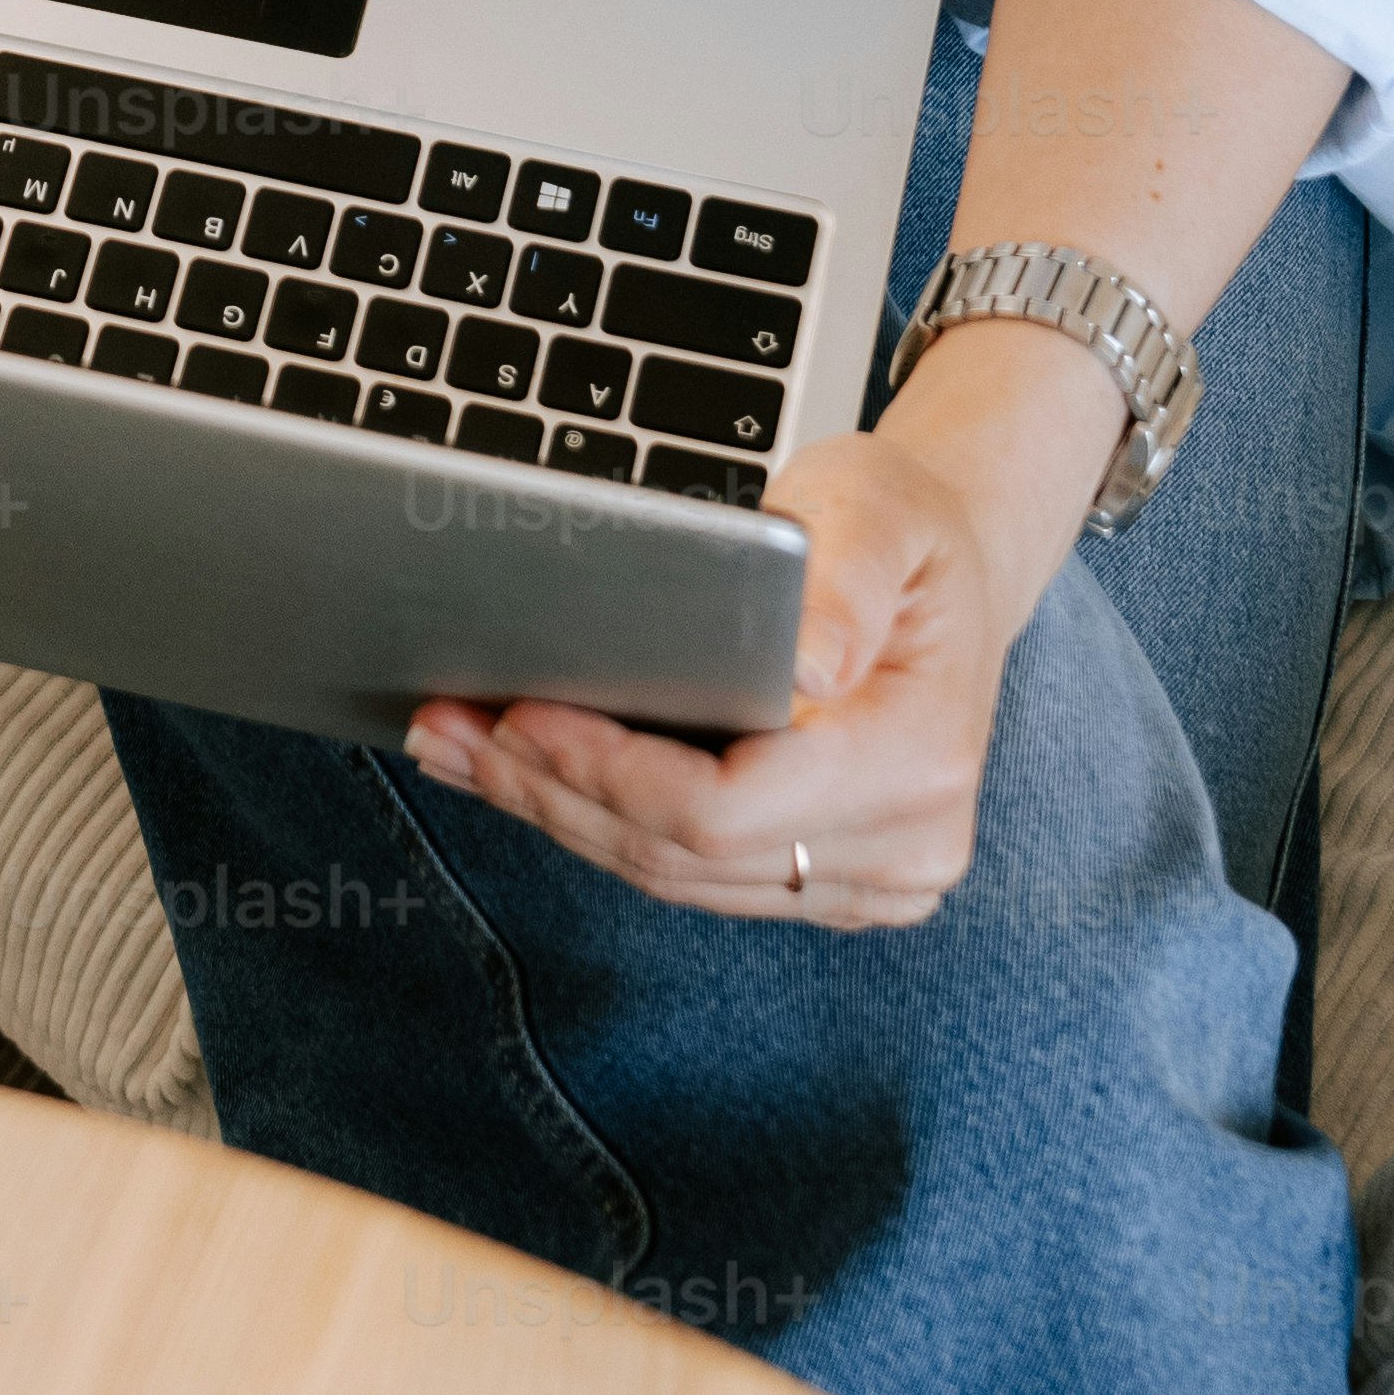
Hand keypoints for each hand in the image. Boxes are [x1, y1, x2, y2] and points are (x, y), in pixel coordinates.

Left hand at [404, 341, 1114, 928]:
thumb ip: (844, 576)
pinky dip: (604, 823)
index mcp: (918, 760)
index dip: (604, 772)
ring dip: (558, 813)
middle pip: (682, 852)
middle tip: (444, 725)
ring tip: (461, 744)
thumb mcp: (878, 507)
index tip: (514, 713)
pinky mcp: (828, 887)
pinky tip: (531, 774)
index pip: (723, 809)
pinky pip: (693, 873)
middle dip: (550, 790)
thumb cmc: (903, 530)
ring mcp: (871, 884)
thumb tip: (808, 665)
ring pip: (675, 874)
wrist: (949, 576)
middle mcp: (905, 847)